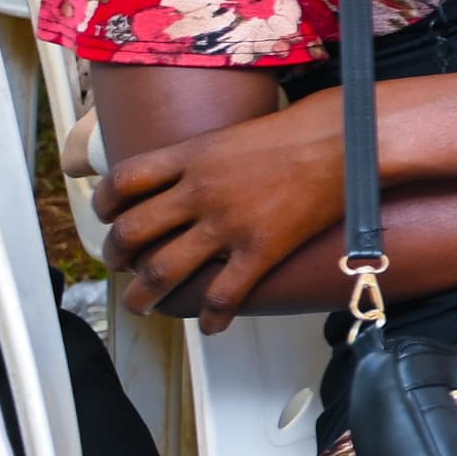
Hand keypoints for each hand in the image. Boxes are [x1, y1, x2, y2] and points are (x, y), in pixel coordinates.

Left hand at [96, 100, 349, 324]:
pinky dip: (211, 318)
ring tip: (141, 305)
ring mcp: (228, 223)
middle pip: (131, 232)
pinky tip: (212, 326)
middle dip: (115, 257)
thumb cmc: (305, 129)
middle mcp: (200, 191)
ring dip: (143, 296)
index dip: (105, 204)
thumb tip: (188, 177)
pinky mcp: (261, 249)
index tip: (108, 217)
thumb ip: (204, 158)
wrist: (351, 138)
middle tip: (119, 267)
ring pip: (161, 271)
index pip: (123, 181)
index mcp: (192, 156)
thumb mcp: (237, 132)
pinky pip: (223, 295)